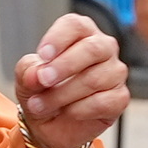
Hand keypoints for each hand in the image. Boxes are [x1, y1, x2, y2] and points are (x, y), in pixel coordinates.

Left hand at [15, 13, 130, 147]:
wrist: (51, 122)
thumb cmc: (42, 90)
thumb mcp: (27, 78)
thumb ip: (28, 71)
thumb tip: (36, 75)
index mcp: (81, 33)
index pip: (76, 26)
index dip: (59, 38)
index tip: (43, 56)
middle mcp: (103, 48)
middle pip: (92, 49)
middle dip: (64, 66)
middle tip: (43, 80)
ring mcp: (115, 73)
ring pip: (93, 79)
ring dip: (61, 95)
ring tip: (39, 105)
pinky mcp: (119, 98)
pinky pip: (103, 102)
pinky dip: (79, 110)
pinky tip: (66, 112)